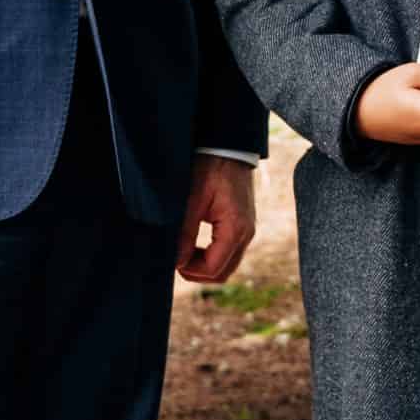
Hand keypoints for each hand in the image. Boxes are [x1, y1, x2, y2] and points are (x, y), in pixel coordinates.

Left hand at [177, 155, 256, 283]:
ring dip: (204, 265)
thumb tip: (176, 261)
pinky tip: (194, 244)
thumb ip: (185, 233)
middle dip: (197, 273)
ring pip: (226, 265)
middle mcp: (246, 233)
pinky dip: (211, 255)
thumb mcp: (192, 199)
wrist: (229, 147)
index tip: (172, 261)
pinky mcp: (243, 225)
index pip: (214, 268)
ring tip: (183, 252)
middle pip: (222, 273)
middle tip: (175, 261)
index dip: (190, 271)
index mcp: (236, 228)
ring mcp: (247, 230)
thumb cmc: (210, 168)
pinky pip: (229, 252)